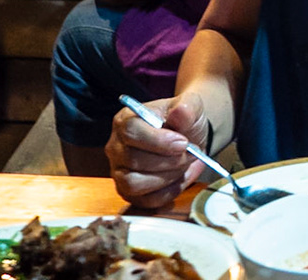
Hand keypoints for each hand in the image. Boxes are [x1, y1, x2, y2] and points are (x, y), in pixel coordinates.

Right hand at [107, 92, 207, 208]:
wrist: (189, 138)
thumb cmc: (184, 121)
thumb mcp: (191, 106)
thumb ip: (187, 107)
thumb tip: (180, 111)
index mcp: (126, 121)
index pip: (131, 131)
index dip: (158, 140)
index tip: (183, 143)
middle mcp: (116, 148)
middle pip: (133, 160)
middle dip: (169, 160)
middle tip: (192, 153)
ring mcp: (120, 172)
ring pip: (134, 184)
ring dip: (167, 177)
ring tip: (186, 164)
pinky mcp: (129, 193)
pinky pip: (146, 201)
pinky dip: (169, 191)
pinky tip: (182, 177)